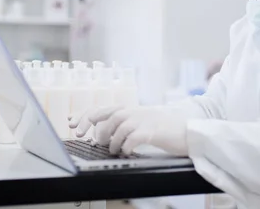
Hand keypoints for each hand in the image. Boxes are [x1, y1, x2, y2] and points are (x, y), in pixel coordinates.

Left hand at [70, 106, 188, 155]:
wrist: (189, 129)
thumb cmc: (163, 129)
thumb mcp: (140, 122)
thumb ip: (121, 125)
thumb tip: (99, 135)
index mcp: (130, 109)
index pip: (102, 109)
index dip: (84, 115)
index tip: (70, 123)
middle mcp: (135, 111)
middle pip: (106, 114)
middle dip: (90, 125)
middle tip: (83, 136)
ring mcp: (144, 120)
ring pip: (117, 125)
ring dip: (110, 139)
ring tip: (112, 149)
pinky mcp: (152, 131)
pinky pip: (132, 137)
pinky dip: (125, 146)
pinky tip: (126, 151)